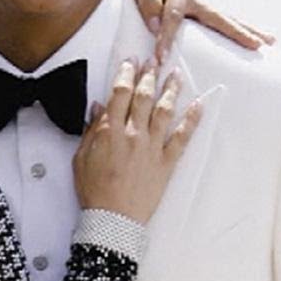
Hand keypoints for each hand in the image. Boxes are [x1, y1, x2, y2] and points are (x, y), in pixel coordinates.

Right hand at [73, 60, 202, 223]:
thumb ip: (92, 130)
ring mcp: (152, 147)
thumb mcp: (81, 157)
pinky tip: (199, 105)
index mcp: (110, 131)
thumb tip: (99, 107)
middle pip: (143, 96)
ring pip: (164, 110)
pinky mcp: (166, 162)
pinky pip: (182, 137)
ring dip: (171, 89)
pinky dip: (192, 120)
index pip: (120, 93)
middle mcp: (133, 134)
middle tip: (154, 61)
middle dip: (149, 75)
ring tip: (176, 74)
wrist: (112, 219)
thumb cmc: (94, 191)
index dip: (126, 73)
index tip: (131, 62)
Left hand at [113, 0, 275, 61]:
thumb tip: (157, 24)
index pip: (174, 15)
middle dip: (238, 31)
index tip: (161, 57)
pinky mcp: (196, 6)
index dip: (167, 36)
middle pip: (219, 15)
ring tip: (269, 41)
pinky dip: (235, 27)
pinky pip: (218, 19)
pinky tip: (251, 36)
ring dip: (246, 29)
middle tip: (258, 45)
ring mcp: (197, 0)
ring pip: (225, 16)